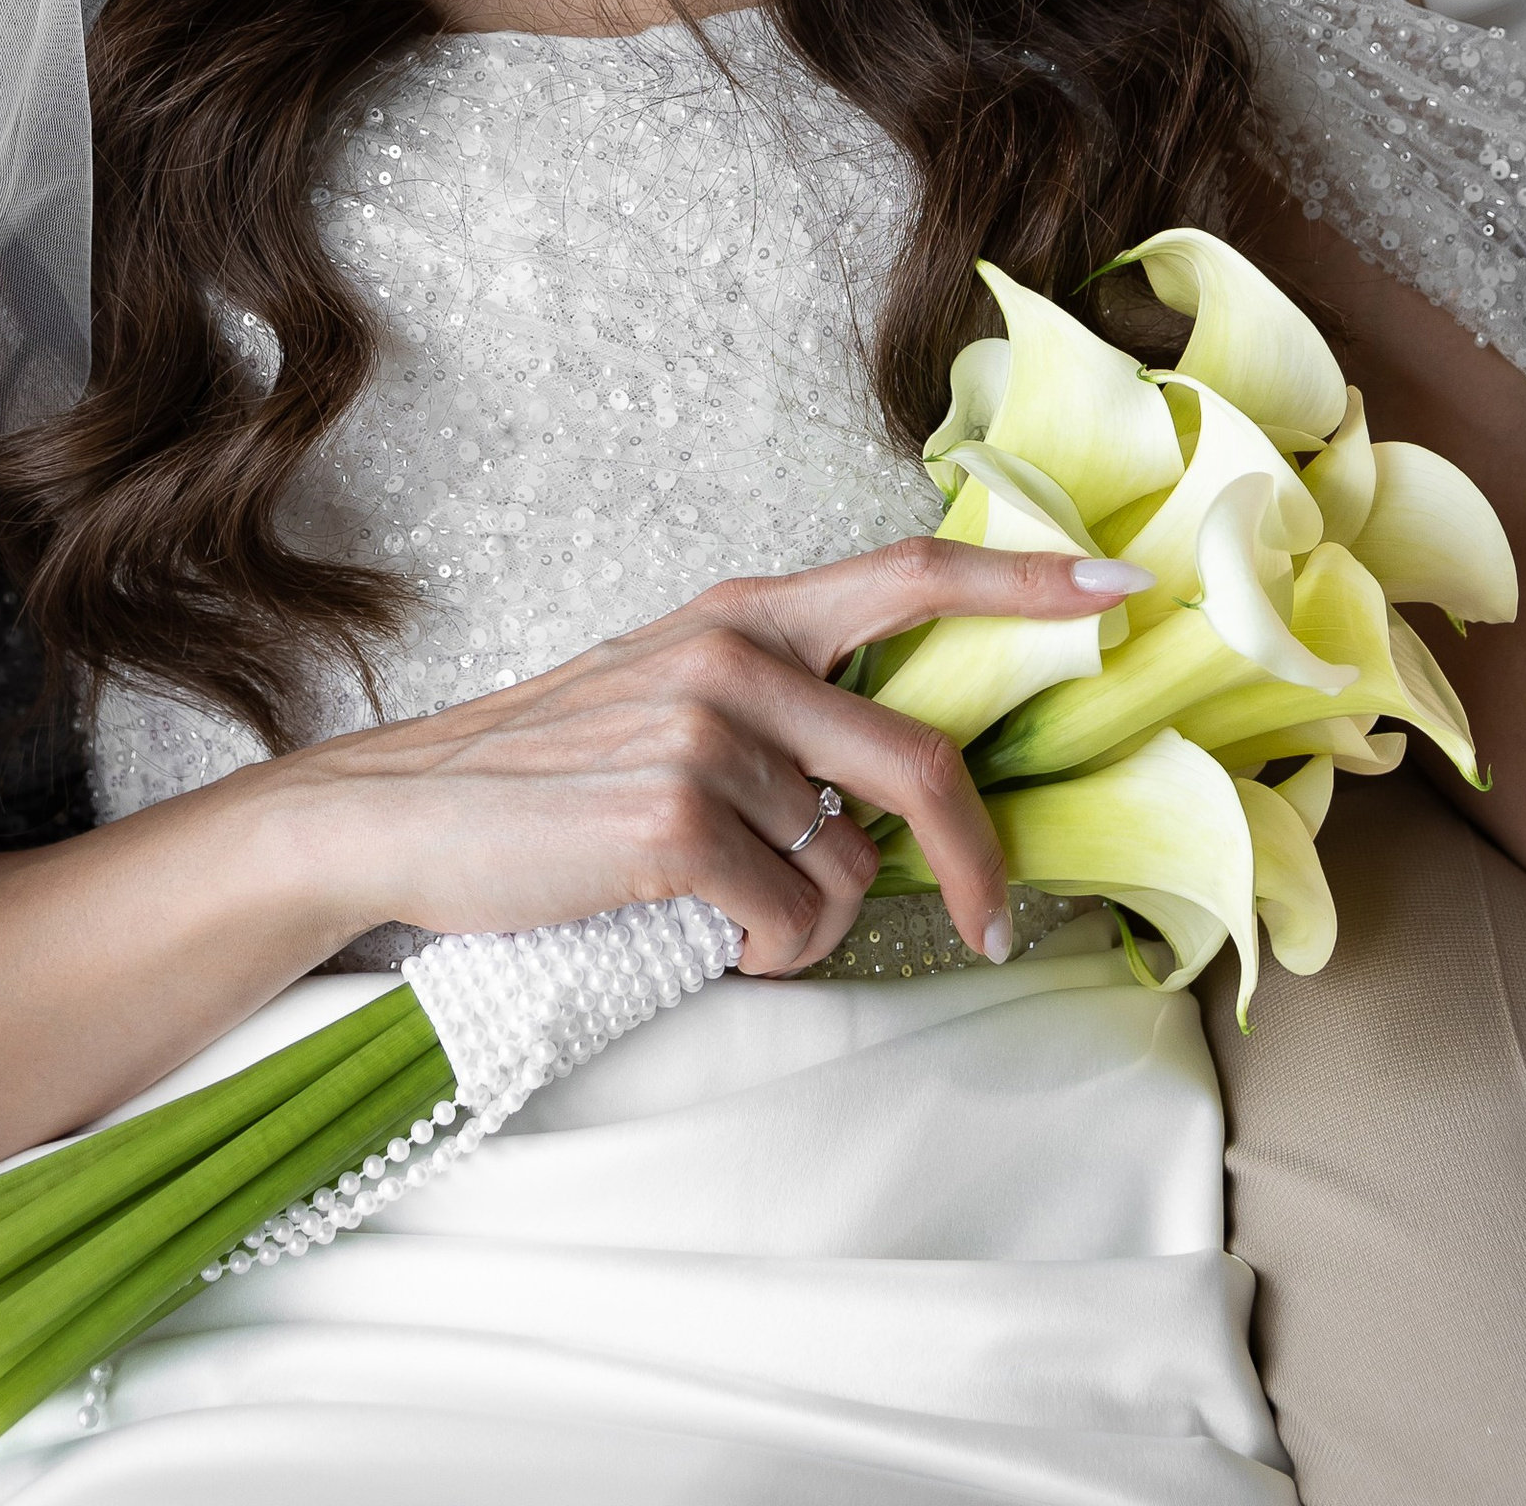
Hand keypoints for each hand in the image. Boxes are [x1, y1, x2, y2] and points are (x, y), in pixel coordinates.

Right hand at [275, 537, 1151, 977]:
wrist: (404, 816)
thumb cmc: (550, 774)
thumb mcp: (671, 694)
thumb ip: (784, 708)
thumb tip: (892, 797)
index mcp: (746, 613)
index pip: (913, 572)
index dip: (1026, 579)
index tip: (1121, 590)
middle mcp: (737, 654)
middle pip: (920, 763)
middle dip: (978, 861)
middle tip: (991, 922)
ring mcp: (706, 732)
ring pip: (847, 868)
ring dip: (804, 917)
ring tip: (719, 908)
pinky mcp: (675, 819)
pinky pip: (792, 922)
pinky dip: (763, 953)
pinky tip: (695, 932)